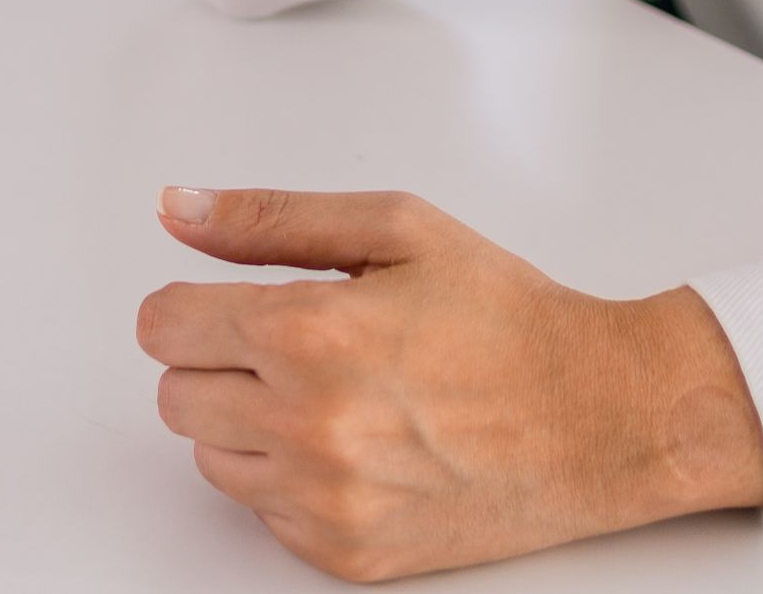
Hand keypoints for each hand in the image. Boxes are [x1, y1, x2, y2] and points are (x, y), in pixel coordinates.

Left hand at [135, 186, 762, 581]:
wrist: (601, 417)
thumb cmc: (510, 322)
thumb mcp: (395, 230)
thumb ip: (269, 219)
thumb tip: (179, 207)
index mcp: (308, 333)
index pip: (161, 327)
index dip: (192, 306)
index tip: (227, 306)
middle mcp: (306, 426)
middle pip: (175, 396)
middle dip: (219, 363)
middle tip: (297, 346)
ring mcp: (323, 501)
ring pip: (210, 459)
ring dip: (250, 424)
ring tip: (333, 394)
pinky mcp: (344, 554)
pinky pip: (262, 513)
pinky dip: (291, 480)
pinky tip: (355, 444)